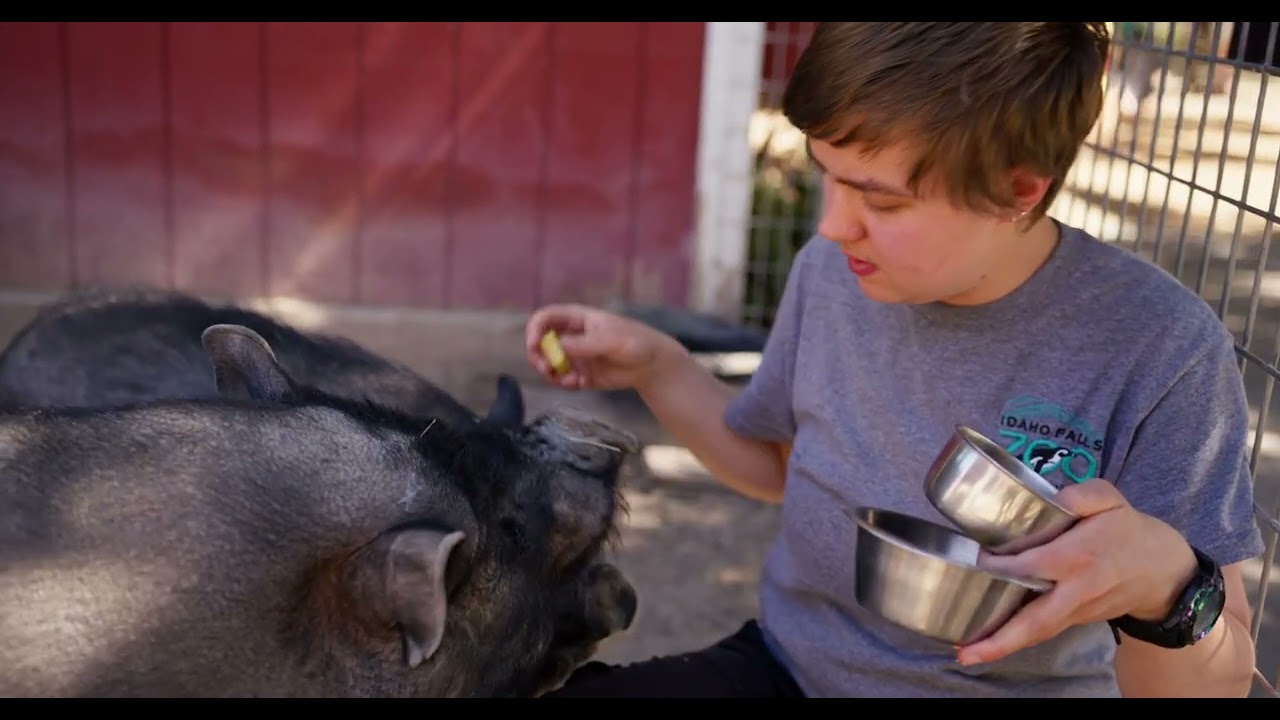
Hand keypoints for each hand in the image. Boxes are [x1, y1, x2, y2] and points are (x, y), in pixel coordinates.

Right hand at [524, 303, 685, 391]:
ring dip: (550, 372)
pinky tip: (576, 384)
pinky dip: (563, 383)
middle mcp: (571, 336)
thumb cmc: (635, 342)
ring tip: (566, 380)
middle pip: (541, 342)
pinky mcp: (580, 374)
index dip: (535, 329)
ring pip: (549, 363)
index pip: (545, 318)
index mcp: (577, 319)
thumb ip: (584, 344)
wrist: (652, 364)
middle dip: (538, 355)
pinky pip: (562, 379)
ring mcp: (575, 356)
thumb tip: (557, 346)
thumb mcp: (610, 340)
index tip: (535, 345)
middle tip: (545, 368)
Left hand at [955, 478, 1198, 665]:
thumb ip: (1079, 495)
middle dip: (1001, 638)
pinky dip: (1016, 638)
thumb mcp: (1110, 499)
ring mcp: (1076, 611)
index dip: (1004, 566)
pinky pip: (1042, 630)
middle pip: (1036, 621)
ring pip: (1037, 632)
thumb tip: (1049, 497)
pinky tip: (987, 641)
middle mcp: (1076, 591)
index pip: (1035, 565)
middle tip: (964, 651)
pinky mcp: (1074, 619)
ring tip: (966, 655)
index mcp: (1080, 557)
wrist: (1161, 570)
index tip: (975, 561)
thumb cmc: (1127, 529)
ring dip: (1002, 646)